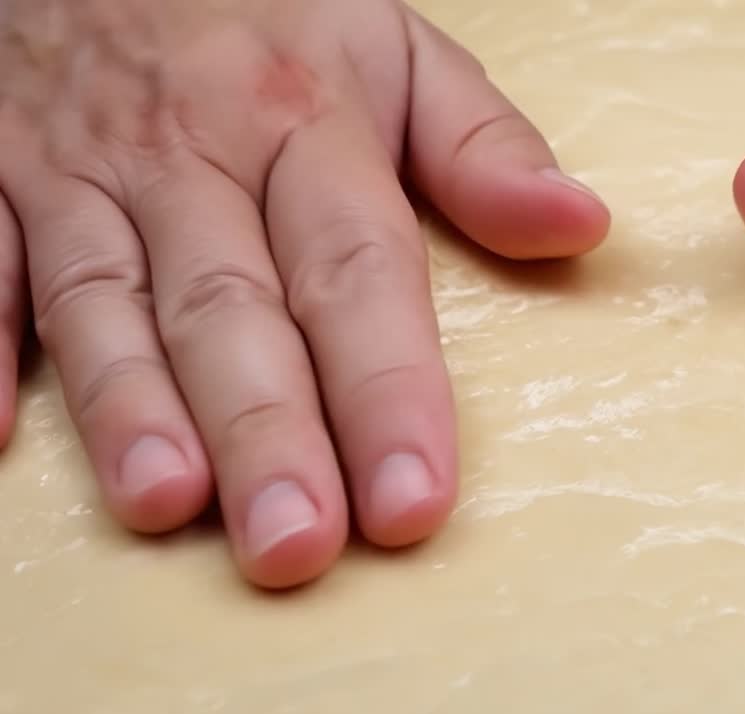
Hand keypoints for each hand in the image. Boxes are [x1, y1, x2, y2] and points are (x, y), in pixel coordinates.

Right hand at [0, 0, 609, 587]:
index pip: (356, 269)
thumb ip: (484, 148)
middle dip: (267, 430)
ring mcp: (80, 168)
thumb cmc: (271, 12)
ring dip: (130, 406)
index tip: (414, 500)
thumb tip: (582, 228)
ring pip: (105, 298)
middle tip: (298, 546)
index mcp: (302, 119)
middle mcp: (190, 154)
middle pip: (233, 305)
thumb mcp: (396, 50)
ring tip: (168, 505)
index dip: (388, 388)